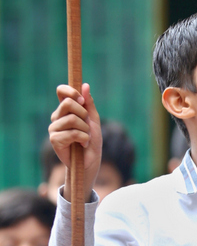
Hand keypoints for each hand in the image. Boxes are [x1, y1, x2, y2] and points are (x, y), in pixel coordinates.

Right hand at [49, 83, 101, 201]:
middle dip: (83, 113)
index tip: (82, 100)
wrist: (90, 160)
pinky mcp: (54, 140)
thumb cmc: (91, 139)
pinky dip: (83, 139)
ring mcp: (54, 128)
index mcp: (65, 109)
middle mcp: (57, 117)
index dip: (71, 91)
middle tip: (87, 124)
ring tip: (86, 137)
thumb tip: (85, 85)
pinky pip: (72, 133)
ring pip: (72, 119)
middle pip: (68, 103)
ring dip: (85, 129)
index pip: (61, 91)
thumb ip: (88, 103)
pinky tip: (82, 144)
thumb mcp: (93, 119)